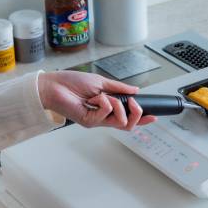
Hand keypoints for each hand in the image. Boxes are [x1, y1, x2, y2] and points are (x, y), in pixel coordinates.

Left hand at [37, 71, 156, 128]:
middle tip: (134, 104)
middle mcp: (103, 117)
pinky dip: (105, 103)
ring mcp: (96, 120)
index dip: (142, 119)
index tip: (153, 116)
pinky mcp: (89, 121)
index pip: (128, 118)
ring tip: (107, 97)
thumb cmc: (72, 83)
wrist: (54, 85)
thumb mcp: (101, 82)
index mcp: (107, 108)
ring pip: (120, 122)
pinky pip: (106, 114)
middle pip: (128, 125)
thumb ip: (119, 88)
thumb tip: (136, 90)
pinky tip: (95, 97)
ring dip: (118, 106)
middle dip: (137, 114)